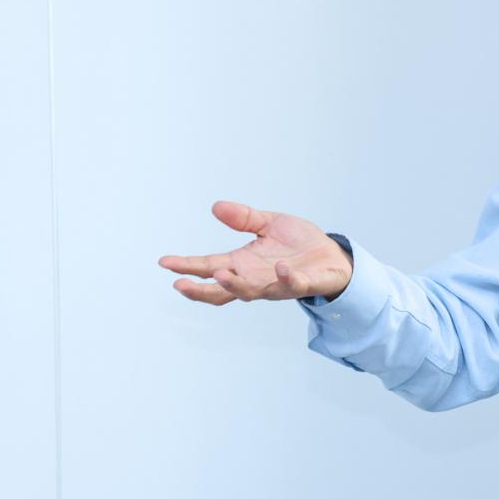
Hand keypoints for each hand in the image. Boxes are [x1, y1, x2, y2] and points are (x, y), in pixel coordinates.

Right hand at [159, 201, 352, 304]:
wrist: (333, 257)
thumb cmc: (299, 244)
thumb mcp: (269, 224)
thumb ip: (244, 219)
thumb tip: (216, 206)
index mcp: (243, 264)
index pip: (209, 267)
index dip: (187, 266)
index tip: (165, 262)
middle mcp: (255, 279)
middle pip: (222, 290)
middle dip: (200, 289)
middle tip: (180, 284)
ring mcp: (276, 285)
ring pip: (251, 292)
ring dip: (236, 285)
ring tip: (222, 274)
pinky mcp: (302, 284)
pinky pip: (292, 285)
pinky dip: (286, 279)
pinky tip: (281, 267)